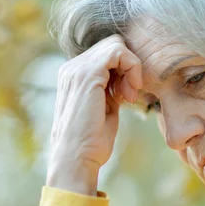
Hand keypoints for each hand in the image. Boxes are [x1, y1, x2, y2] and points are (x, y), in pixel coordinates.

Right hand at [46, 35, 142, 195]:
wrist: (76, 159)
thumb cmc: (91, 141)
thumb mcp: (103, 108)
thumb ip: (110, 89)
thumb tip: (125, 79)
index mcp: (74, 75)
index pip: (106, 55)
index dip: (123, 71)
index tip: (127, 96)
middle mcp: (72, 68)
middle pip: (112, 46)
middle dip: (128, 67)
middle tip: (129, 95)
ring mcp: (78, 69)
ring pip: (117, 46)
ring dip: (131, 68)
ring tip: (129, 95)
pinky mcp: (88, 74)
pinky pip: (118, 52)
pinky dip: (132, 68)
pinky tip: (129, 93)